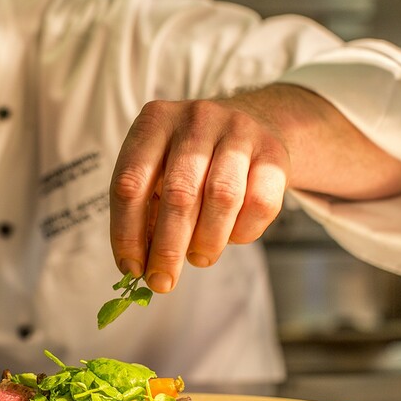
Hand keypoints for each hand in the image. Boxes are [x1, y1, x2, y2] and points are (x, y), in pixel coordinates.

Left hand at [109, 95, 290, 292]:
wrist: (252, 122)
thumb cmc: (191, 161)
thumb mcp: (158, 172)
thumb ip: (145, 213)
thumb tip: (138, 267)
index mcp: (154, 122)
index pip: (129, 184)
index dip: (126, 233)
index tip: (131, 268)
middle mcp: (195, 119)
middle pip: (178, 194)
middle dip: (168, 249)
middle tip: (162, 281)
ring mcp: (238, 131)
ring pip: (222, 198)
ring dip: (207, 241)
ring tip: (199, 257)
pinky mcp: (274, 151)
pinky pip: (260, 203)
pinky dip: (243, 232)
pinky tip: (231, 236)